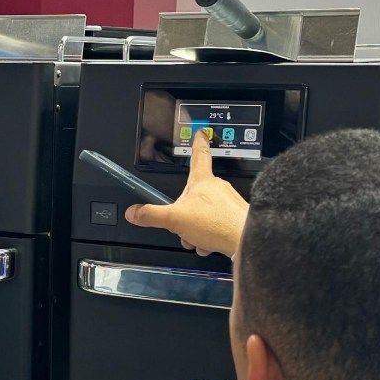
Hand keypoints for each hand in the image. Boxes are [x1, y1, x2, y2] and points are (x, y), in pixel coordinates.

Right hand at [124, 129, 249, 258]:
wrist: (245, 239)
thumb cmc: (216, 224)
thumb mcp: (175, 219)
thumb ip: (152, 215)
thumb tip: (134, 212)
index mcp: (202, 181)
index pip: (199, 155)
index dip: (197, 143)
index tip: (200, 133)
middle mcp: (218, 188)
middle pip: (195, 194)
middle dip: (185, 213)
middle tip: (183, 226)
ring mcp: (228, 203)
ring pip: (205, 213)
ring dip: (196, 229)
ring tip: (197, 240)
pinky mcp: (236, 218)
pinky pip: (217, 224)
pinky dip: (209, 236)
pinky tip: (208, 245)